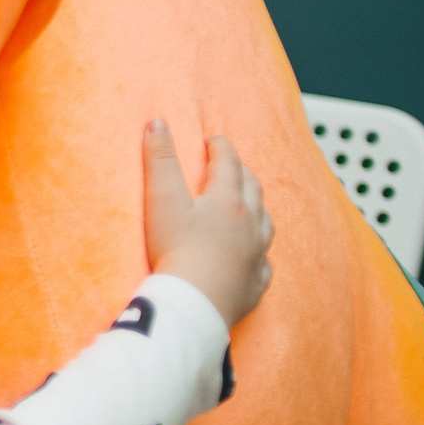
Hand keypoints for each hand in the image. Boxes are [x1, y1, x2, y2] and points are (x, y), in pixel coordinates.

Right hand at [144, 120, 273, 327]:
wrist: (195, 302)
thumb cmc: (176, 251)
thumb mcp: (161, 199)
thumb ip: (158, 159)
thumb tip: (157, 122)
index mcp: (227, 200)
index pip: (227, 163)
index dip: (219, 147)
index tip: (210, 140)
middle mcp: (249, 224)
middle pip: (252, 189)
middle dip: (241, 172)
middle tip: (229, 166)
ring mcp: (255, 254)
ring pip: (265, 224)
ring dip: (258, 209)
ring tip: (249, 205)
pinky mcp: (254, 283)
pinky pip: (263, 264)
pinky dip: (259, 254)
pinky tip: (254, 256)